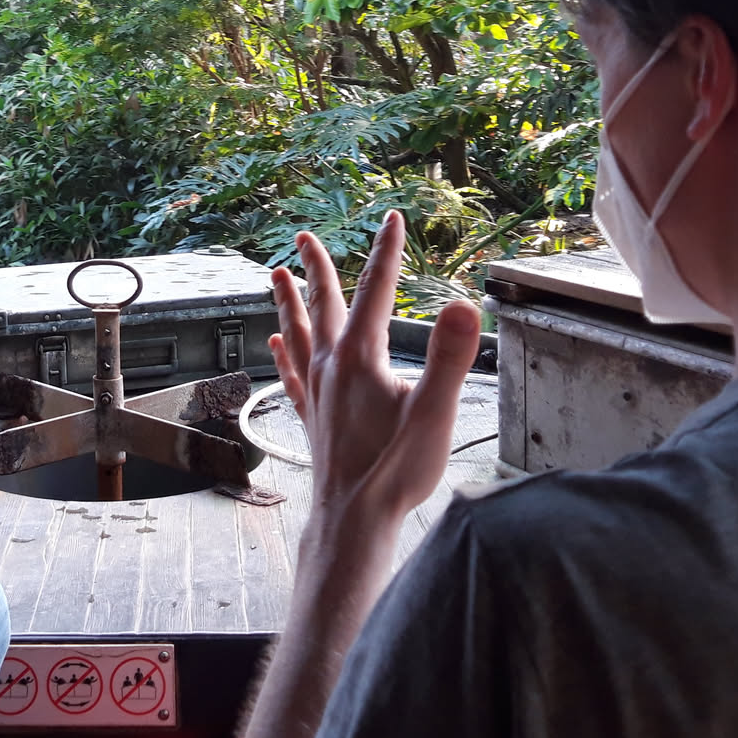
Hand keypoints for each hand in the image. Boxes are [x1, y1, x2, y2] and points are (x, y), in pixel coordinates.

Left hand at [270, 212, 481, 539]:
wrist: (353, 519)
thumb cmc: (394, 471)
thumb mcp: (434, 413)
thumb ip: (449, 358)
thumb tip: (462, 306)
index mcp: (361, 357)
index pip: (377, 290)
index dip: (386, 251)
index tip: (392, 218)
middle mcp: (331, 366)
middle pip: (324, 303)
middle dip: (317, 266)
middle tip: (303, 236)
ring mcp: (318, 392)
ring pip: (298, 332)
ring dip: (289, 301)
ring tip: (275, 275)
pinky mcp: (313, 417)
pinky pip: (293, 373)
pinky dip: (285, 352)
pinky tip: (276, 343)